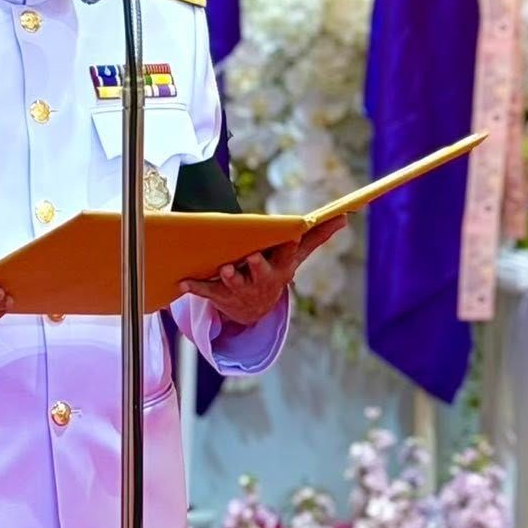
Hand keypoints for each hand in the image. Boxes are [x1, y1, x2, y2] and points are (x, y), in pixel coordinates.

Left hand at [181, 217, 347, 328]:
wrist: (253, 311)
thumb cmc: (276, 271)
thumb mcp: (296, 256)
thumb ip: (317, 236)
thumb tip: (346, 216)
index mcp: (281, 268)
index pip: (288, 255)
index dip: (289, 245)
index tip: (292, 235)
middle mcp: (262, 280)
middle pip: (261, 273)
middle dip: (257, 267)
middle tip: (252, 257)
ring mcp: (240, 289)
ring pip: (233, 283)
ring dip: (229, 277)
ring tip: (224, 269)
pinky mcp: (219, 295)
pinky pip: (205, 291)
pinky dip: (194, 286)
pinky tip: (181, 281)